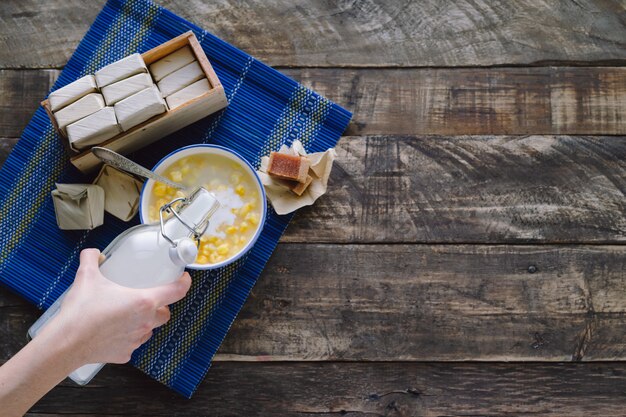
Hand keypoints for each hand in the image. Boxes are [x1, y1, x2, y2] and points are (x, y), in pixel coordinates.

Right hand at [43, 248, 191, 366]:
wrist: (66, 343)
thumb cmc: (80, 313)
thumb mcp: (87, 277)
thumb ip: (91, 260)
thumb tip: (92, 253)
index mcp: (144, 302)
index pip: (176, 292)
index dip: (183, 283)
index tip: (183, 279)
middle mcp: (145, 322)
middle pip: (165, 313)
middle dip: (160, 306)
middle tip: (146, 298)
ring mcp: (136, 339)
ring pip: (150, 329)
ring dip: (145, 322)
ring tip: (127, 314)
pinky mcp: (126, 353)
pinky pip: (133, 343)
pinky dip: (128, 336)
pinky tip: (114, 331)